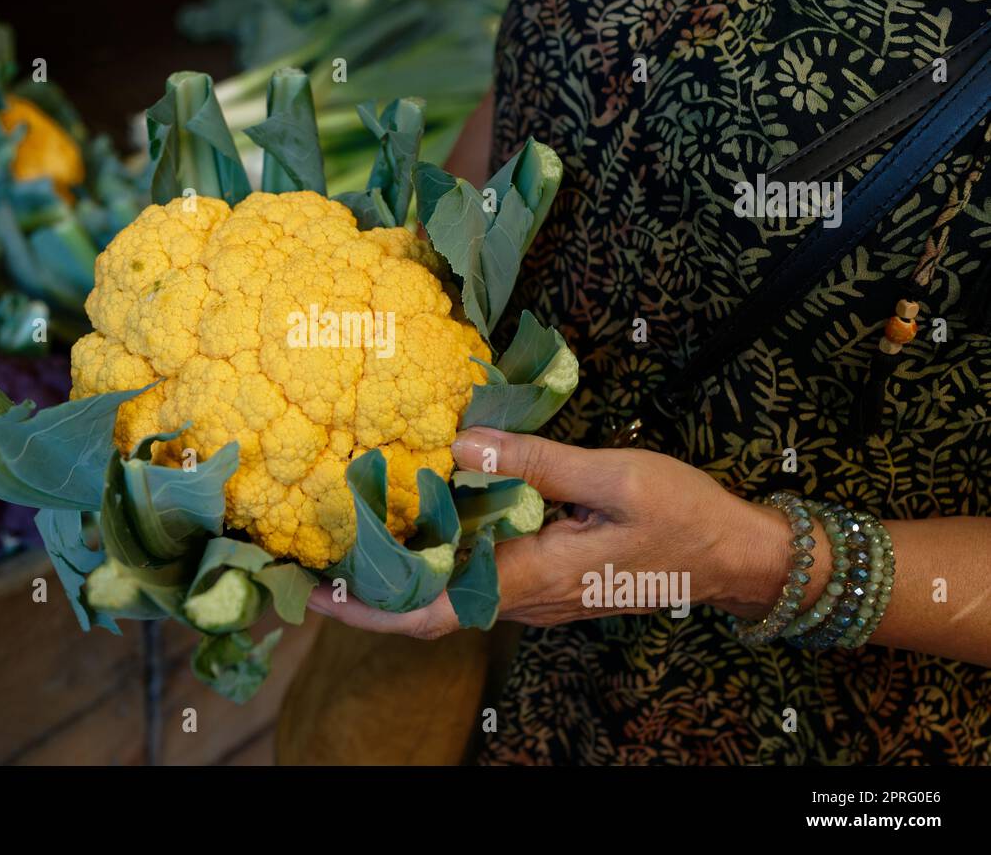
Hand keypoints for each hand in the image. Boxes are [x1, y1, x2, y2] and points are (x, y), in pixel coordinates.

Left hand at [307, 427, 799, 638]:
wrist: (737, 559)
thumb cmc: (682, 516)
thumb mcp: (613, 475)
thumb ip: (537, 461)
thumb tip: (463, 441)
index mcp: (534, 577)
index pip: (434, 609)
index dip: (372, 607)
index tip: (321, 593)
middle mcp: (526, 599)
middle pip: (431, 609)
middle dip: (370, 596)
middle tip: (314, 566)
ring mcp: (538, 598)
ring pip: (454, 596)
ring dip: (404, 578)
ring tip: (355, 540)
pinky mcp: (550, 585)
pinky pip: (482, 581)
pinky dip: (443, 563)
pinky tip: (427, 526)